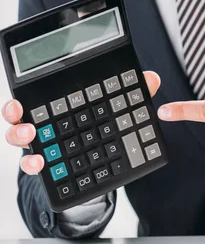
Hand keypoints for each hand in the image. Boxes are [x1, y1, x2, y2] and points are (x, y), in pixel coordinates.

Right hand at [3, 71, 161, 174]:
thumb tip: (152, 78)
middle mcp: (44, 124)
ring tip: (31, 139)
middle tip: (22, 117)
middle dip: (13, 116)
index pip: (34, 97)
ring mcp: (44, 144)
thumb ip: (132, 93)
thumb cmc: (105, 127)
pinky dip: (31, 164)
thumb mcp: (120, 108)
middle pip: (17, 117)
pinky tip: (39, 164)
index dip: (20, 99)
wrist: (102, 164)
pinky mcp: (49, 165)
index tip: (18, 101)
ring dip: (19, 138)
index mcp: (56, 106)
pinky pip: (32, 164)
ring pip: (19, 139)